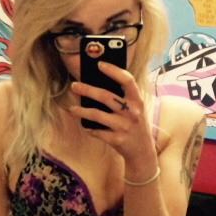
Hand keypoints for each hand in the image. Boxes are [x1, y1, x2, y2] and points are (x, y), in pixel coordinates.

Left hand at [69, 63, 157, 179]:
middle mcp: (132, 112)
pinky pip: (97, 132)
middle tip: (74, 86)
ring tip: (72, 108)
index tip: (99, 64)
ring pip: (97, 114)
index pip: (127, 80)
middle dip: (87, 89)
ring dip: (81, 111)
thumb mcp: (136, 109)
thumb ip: (124, 97)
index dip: (113, 70)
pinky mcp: (117, 140)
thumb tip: (98, 83)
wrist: (143, 152)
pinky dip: (89, 128)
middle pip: (106, 96)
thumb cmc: (135, 125)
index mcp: (138, 101)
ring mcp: (124, 127)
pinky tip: (84, 126)